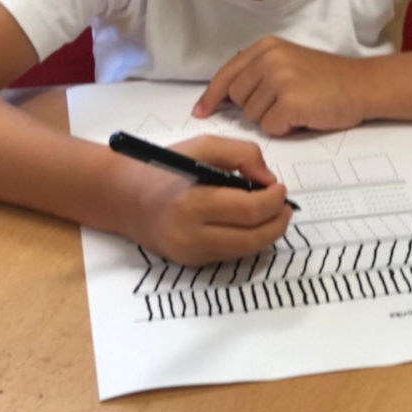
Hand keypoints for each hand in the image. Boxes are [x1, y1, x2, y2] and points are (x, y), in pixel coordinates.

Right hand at [114, 135, 292, 265]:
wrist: (126, 199)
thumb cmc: (165, 168)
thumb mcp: (201, 146)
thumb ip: (239, 154)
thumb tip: (268, 178)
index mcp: (192, 203)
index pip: (247, 210)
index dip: (273, 200)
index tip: (280, 187)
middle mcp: (191, 235)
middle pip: (252, 238)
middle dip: (278, 222)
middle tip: (286, 206)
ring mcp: (191, 255)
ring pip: (245, 251)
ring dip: (268, 233)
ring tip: (274, 213)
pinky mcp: (192, 264)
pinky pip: (231, 255)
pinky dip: (248, 240)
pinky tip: (251, 223)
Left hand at [192, 37, 366, 134]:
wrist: (361, 85)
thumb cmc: (326, 79)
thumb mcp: (287, 62)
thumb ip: (257, 72)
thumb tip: (224, 97)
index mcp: (265, 47)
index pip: (226, 74)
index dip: (212, 96)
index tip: (201, 112)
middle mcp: (269, 59)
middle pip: (238, 100)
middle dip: (257, 108)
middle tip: (286, 101)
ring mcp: (279, 79)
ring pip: (253, 117)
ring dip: (272, 119)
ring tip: (298, 106)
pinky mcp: (290, 101)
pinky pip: (270, 128)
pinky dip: (285, 129)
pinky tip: (304, 116)